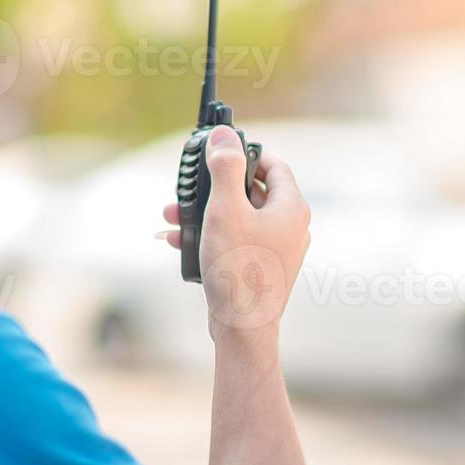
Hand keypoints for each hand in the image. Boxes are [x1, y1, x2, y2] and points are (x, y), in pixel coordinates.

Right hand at [161, 126, 310, 345]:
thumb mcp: (225, 210)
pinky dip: (211, 236)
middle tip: (189, 187)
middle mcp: (291, 227)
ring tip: (172, 216)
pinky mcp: (263, 269)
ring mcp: (278, 250)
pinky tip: (179, 241)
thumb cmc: (238, 268)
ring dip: (206, 213)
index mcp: (292, 208)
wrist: (243, 329)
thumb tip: (224, 135)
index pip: (274, 165)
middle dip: (215, 188)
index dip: (247, 154)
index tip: (223, 152)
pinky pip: (237, 241)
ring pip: (240, 218)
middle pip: (253, 192)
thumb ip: (225, 168)